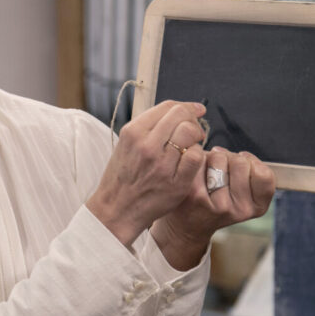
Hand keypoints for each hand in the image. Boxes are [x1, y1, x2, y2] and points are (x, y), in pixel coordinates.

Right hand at [87, 100, 207, 246]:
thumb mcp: (127, 145)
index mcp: (133, 132)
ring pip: (190, 133)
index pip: (168, 106)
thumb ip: (149, 127)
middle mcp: (146, 145)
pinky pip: (196, 156)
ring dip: (196, 136)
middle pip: (181, 116)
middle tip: (194, 131)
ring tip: (192, 145)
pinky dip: (197, 155)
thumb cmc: (123, 176)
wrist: (117, 209)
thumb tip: (181, 110)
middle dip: (193, 120)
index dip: (187, 106)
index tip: (196, 110)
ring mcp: (161, 164)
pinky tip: (191, 161)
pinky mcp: (175, 182)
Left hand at [150, 147, 275, 269]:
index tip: (241, 167)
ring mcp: (217, 204)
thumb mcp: (245, 192)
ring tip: (208, 173)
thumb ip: (251, 172)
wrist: (188, 222)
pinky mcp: (195, 194)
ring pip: (220, 158)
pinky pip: (201, 160)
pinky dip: (198, 160)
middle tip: (221, 171)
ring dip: (214, 158)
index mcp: (257, 207)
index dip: (252, 163)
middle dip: (230, 159)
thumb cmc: (218, 198)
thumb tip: (241, 155)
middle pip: (241, 162)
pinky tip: (196, 173)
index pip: (264, 174)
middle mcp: (240, 209)